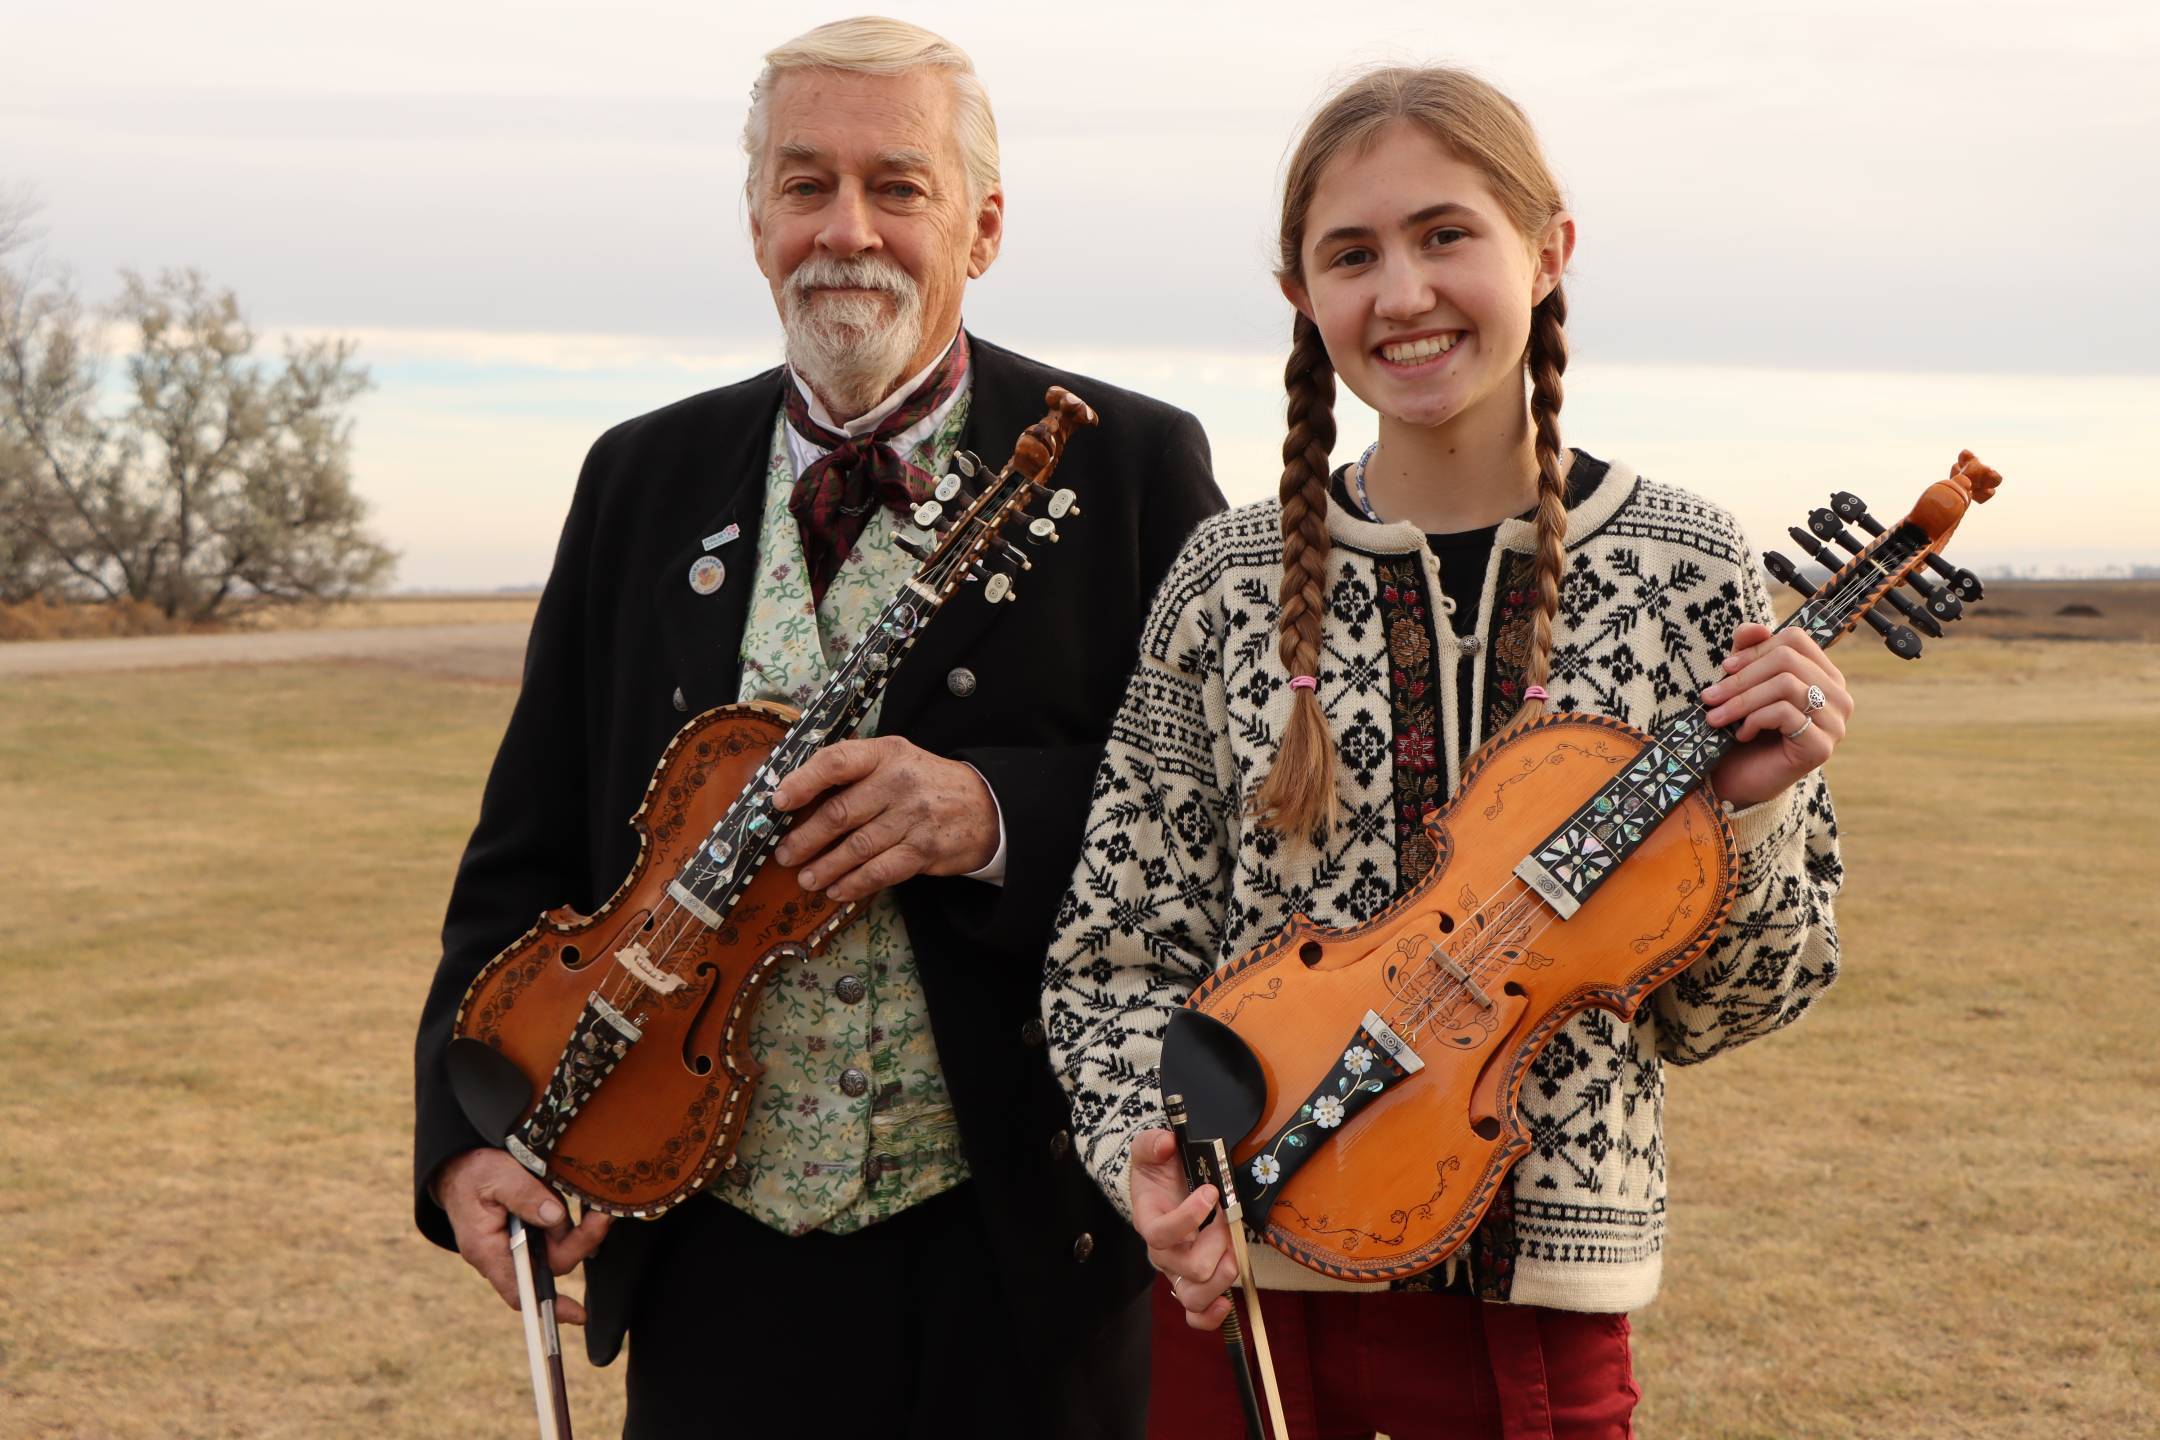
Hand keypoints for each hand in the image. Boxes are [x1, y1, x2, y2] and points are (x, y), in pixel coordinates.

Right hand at [435, 1148, 611, 1324]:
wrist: (459, 1165)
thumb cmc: (473, 1173)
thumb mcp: (496, 1176)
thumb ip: (524, 1195)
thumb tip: (555, 1217)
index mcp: (487, 1249)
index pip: (519, 1290)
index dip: (548, 1306)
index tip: (578, 1315)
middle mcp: (503, 1253)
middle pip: (549, 1264)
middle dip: (579, 1242)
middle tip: (601, 1215)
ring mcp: (517, 1243)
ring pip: (556, 1247)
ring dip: (576, 1229)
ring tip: (587, 1202)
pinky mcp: (527, 1232)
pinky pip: (554, 1235)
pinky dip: (569, 1223)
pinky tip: (581, 1206)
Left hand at [769, 737, 998, 902]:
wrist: (986, 808)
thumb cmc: (927, 784)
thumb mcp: (897, 760)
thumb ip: (856, 770)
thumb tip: (798, 793)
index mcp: (886, 754)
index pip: (837, 761)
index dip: (802, 781)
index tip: (778, 801)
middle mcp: (899, 782)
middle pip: (840, 813)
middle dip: (806, 838)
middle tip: (785, 854)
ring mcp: (913, 818)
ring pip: (856, 847)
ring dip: (825, 867)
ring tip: (806, 878)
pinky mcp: (923, 851)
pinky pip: (879, 872)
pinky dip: (853, 884)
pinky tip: (837, 891)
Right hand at [1130, 1129, 1238, 1330]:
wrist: (1163, 1185)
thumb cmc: (1159, 1171)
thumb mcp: (1150, 1149)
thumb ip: (1152, 1143)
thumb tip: (1165, 1143)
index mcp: (1149, 1220)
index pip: (1160, 1234)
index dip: (1188, 1218)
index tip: (1210, 1192)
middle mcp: (1162, 1253)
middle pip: (1190, 1267)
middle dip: (1219, 1241)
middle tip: (1226, 1217)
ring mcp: (1178, 1271)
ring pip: (1196, 1296)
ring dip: (1224, 1271)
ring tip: (1232, 1247)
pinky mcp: (1194, 1282)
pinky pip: (1196, 1314)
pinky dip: (1212, 1315)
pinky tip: (1226, 1303)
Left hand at [1703, 622, 1852, 809]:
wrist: (1739, 781)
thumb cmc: (1743, 728)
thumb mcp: (1742, 684)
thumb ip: (1748, 652)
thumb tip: (1754, 627)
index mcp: (1822, 675)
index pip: (1796, 639)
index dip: (1756, 649)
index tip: (1725, 668)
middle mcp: (1837, 696)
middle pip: (1787, 660)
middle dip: (1740, 678)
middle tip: (1710, 698)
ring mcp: (1835, 722)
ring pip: (1785, 685)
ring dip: (1741, 701)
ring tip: (1717, 717)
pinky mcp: (1822, 746)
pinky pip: (1785, 713)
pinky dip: (1754, 720)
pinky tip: (1743, 735)